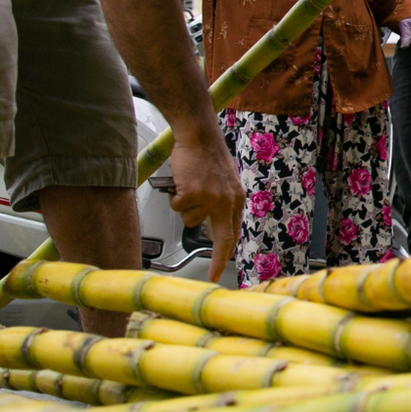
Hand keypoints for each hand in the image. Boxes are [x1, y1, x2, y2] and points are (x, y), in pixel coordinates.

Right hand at [166, 127, 242, 282]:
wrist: (199, 135)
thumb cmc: (206, 156)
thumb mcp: (224, 182)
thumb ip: (221, 203)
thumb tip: (213, 224)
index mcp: (236, 199)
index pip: (233, 232)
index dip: (226, 253)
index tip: (220, 269)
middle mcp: (227, 201)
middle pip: (222, 238)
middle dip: (217, 260)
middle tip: (211, 276)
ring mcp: (211, 198)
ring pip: (189, 220)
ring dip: (184, 206)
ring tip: (188, 186)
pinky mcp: (194, 193)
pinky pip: (177, 206)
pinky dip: (174, 196)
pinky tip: (181, 181)